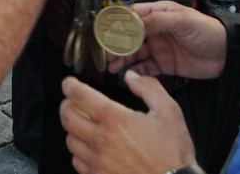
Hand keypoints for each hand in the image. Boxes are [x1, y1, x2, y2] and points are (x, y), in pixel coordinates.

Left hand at [60, 72, 196, 173]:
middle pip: (67, 117)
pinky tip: (90, 148)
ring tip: (83, 124)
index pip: (79, 96)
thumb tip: (131, 76)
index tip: (69, 83)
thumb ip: (149, 88)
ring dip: (73, 129)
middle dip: (66, 104)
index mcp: (115, 121)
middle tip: (73, 101)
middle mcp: (101, 142)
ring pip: (70, 141)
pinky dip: (79, 152)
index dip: (70, 86)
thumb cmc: (173, 153)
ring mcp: (97, 163)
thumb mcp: (169, 112)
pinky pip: (77, 162)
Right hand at [111, 0, 227, 79]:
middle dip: (117, 45)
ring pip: (135, 53)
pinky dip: (136, 72)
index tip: (104, 33)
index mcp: (159, 13)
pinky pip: (146, 68)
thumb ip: (158, 21)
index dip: (117, 23)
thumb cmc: (206, 31)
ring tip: (112, 67)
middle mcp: (155, 30)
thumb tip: (133, 25)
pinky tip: (128, 76)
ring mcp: (159, 48)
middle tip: (106, 55)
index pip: (133, 16)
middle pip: (129, 37)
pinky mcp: (164, 65)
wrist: (226, 54)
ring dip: (123, 60)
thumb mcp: (183, 21)